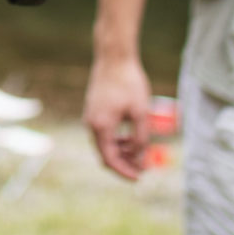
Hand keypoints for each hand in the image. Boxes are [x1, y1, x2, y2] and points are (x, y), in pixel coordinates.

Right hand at [84, 51, 156, 180]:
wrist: (114, 56)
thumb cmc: (128, 82)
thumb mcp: (140, 112)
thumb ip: (141, 138)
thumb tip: (141, 158)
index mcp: (100, 127)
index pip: (110, 160)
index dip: (125, 171)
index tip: (139, 178)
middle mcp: (91, 124)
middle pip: (106, 154)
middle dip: (124, 163)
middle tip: (143, 167)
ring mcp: (90, 116)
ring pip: (105, 144)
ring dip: (122, 151)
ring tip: (140, 151)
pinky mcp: (94, 110)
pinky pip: (103, 132)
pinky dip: (116, 139)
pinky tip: (131, 137)